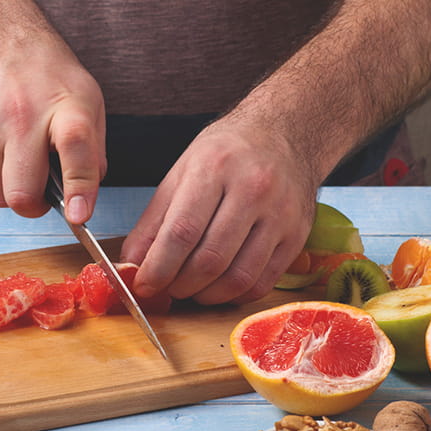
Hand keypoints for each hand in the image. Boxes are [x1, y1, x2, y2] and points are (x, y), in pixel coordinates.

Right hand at [0, 29, 106, 223]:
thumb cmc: (46, 73)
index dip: (78, 188)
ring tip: (19, 158)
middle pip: (22, 192)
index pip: (75, 150)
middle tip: (42, 194)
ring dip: (11, 187)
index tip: (77, 216)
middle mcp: (22, 116)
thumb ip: (92, 149)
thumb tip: (84, 197)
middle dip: (34, 206)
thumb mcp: (87, 98)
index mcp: (66, 106)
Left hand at [120, 118, 317, 304]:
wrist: (284, 134)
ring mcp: (280, 214)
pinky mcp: (297, 235)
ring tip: (191, 290)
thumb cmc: (227, 153)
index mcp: (215, 167)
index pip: (182, 232)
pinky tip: (220, 288)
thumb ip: (154, 221)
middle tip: (167, 289)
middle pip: (209, 260)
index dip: (158, 268)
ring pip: (237, 277)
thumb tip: (132, 265)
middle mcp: (252, 189)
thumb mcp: (181, 173)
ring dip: (206, 296)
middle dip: (180, 286)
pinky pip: (262, 282)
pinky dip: (234, 296)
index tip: (144, 286)